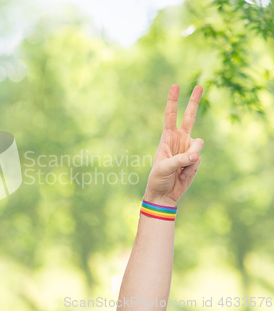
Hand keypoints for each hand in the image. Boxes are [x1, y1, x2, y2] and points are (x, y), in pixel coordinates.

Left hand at [144, 84, 203, 206]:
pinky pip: (199, 159)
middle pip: (189, 117)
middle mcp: (179, 140)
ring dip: (191, 157)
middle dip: (193, 101)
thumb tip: (197, 154)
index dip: (173, 101)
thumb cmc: (158, 179)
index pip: (170, 116)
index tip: (175, 86)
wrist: (164, 194)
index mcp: (167, 138)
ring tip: (180, 169)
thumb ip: (180, 159)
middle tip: (199, 85)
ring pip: (198, 144)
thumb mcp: (163, 167)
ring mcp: (189, 149)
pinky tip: (182, 176)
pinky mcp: (195, 160)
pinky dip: (191, 169)